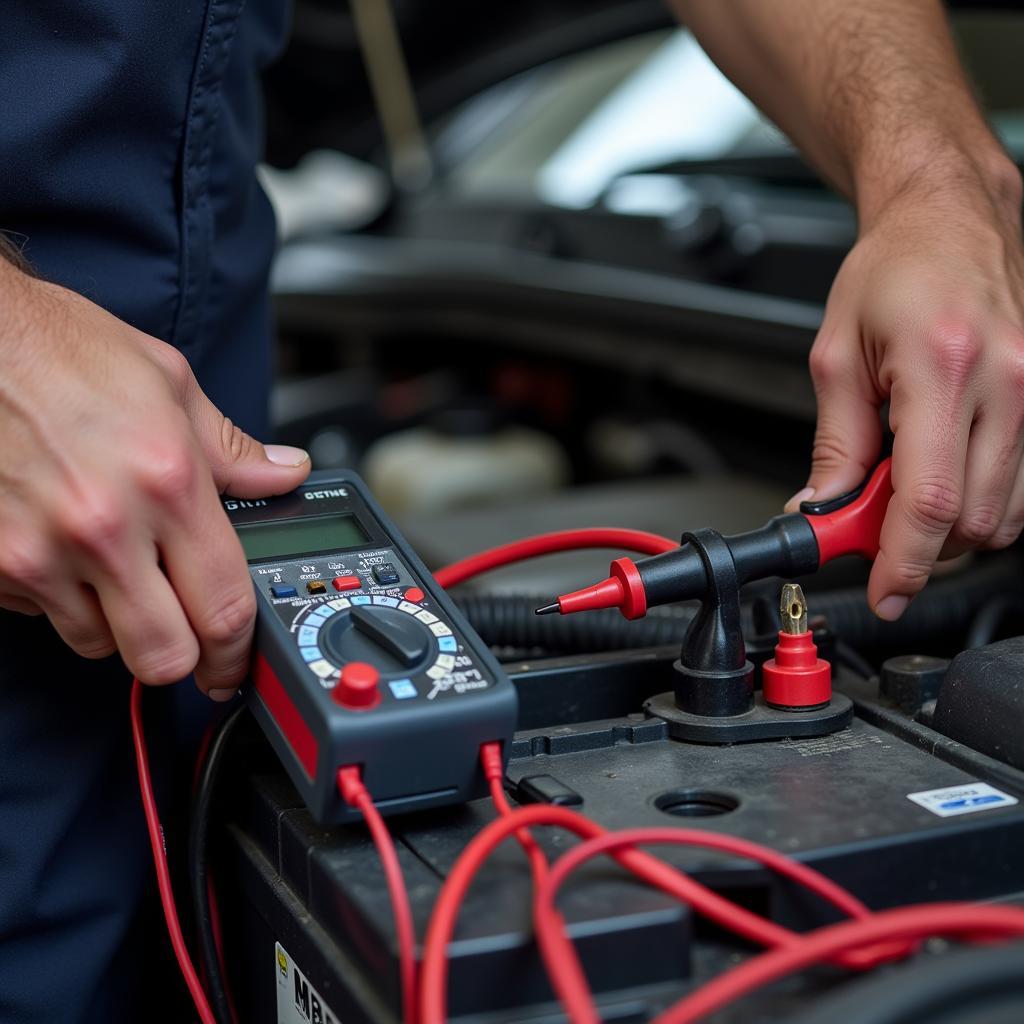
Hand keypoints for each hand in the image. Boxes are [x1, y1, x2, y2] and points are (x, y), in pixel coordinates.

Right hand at [0, 263, 309, 695]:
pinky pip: (43, 614)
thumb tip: (284, 474)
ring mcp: (40, 552)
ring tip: (117, 569)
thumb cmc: (57, 351)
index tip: (236, 661)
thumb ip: (231, 448)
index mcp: (167, 482)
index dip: (238, 651)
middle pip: (164, 655)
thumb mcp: (167, 382)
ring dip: (118, 623)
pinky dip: (61, 599)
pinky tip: (65, 550)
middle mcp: (105, 527)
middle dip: (183, 656)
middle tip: (186, 634)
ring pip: (99, 644)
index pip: (224, 605)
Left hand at [786, 165, 1023, 618]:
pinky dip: (977, 502)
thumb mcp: (837, 356)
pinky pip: (1021, 485)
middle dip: (918, 546)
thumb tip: (823, 511)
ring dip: (948, 529)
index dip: (904, 561)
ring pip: (1005, 514)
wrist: (950, 220)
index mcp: (941, 367)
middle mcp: (1006, 382)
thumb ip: (835, 444)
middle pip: (974, 519)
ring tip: (897, 493)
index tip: (882, 591)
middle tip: (867, 529)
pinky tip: (938, 476)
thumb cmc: (893, 272)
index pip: (931, 499)